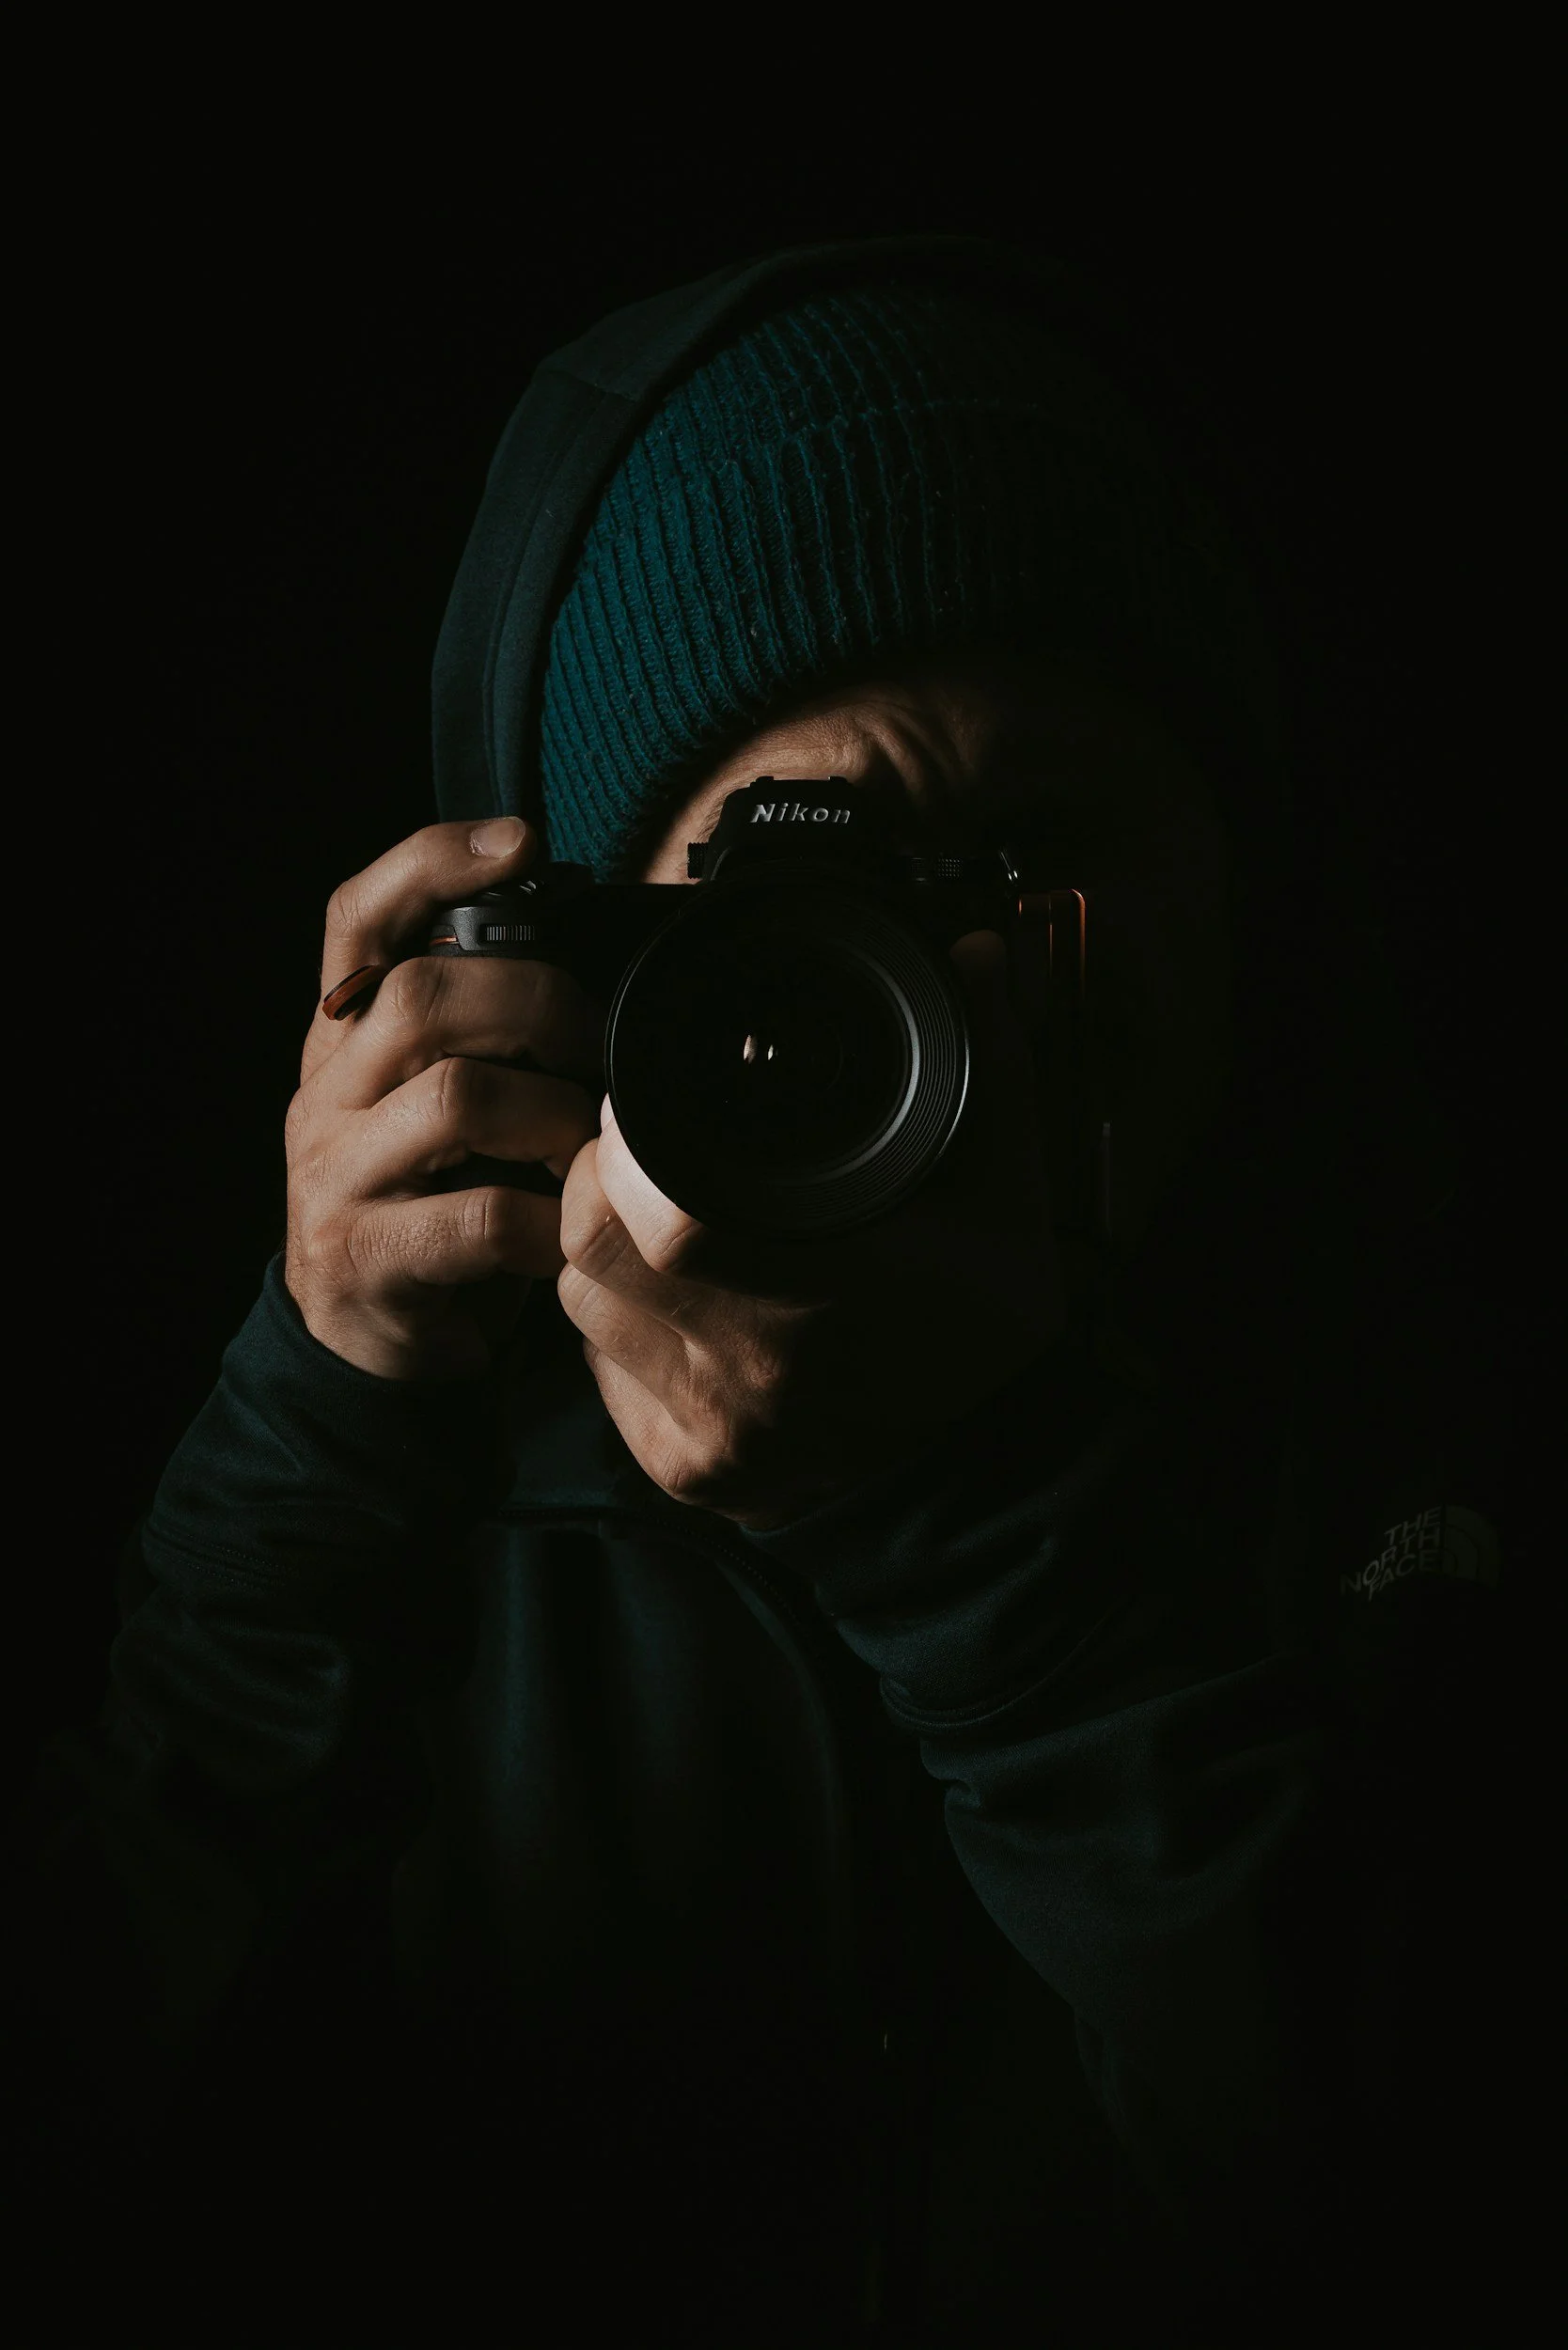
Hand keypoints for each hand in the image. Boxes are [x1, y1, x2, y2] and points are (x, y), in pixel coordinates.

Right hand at [285, 816, 603, 1379]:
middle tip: (597, 1049)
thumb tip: (593, 955)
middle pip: (421, 997)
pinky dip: (549, 1222)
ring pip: (454, 1098)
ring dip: (553, 1114)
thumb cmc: (435, 1203)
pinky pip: (479, 1218)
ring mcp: (336, 1174)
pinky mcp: (368, 1257)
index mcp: (343, 1036)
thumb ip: (486, 1032)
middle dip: (537, 1005)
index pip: (359, 916)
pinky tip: (570, 1234)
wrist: (369, 1342)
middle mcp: (326, 1092)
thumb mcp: (444, 1102)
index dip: (431, 862)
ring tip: (588, 1146)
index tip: (520, 840)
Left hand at [555, 932, 1065, 1528]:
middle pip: (591, 1242)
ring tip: (670, 1222)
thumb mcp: (1011, 1192)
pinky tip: (677, 1300)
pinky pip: (594, 1367)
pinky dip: (616, 1319)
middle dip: (599, 1179)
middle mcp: (750, 1373)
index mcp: (825, 1295)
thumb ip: (988, 1063)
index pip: (661, 1216)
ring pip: (578, 1299)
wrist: (986, 1475)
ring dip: (603, 1246)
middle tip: (648, 1154)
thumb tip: (975, 952)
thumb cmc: (987, 1331)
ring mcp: (705, 1428)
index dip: (630, 1148)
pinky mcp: (676, 1465)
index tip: (651, 1113)